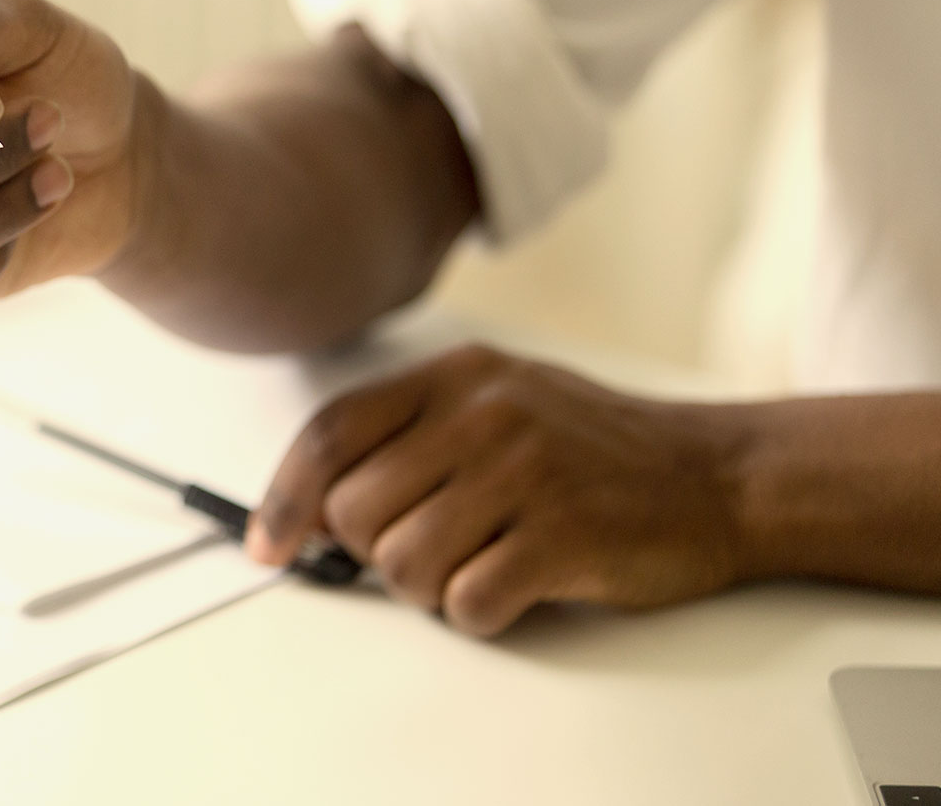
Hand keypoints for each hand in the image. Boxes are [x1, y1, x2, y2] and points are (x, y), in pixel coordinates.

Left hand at [246, 345, 751, 636]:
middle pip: (356, 510)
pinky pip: (466, 602)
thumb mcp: (500, 402)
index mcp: (455, 376)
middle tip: (432, 551)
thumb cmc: (599, 449)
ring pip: (402, 562)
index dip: (285, 496)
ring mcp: (524, 470)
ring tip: (478, 566)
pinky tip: (516, 587)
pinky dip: (478, 613)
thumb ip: (413, 434)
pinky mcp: (562, 534)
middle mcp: (483, 412)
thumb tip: (318, 502)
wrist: (722, 474)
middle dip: (377, 551)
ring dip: (428, 588)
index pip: (331, 432)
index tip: (267, 543)